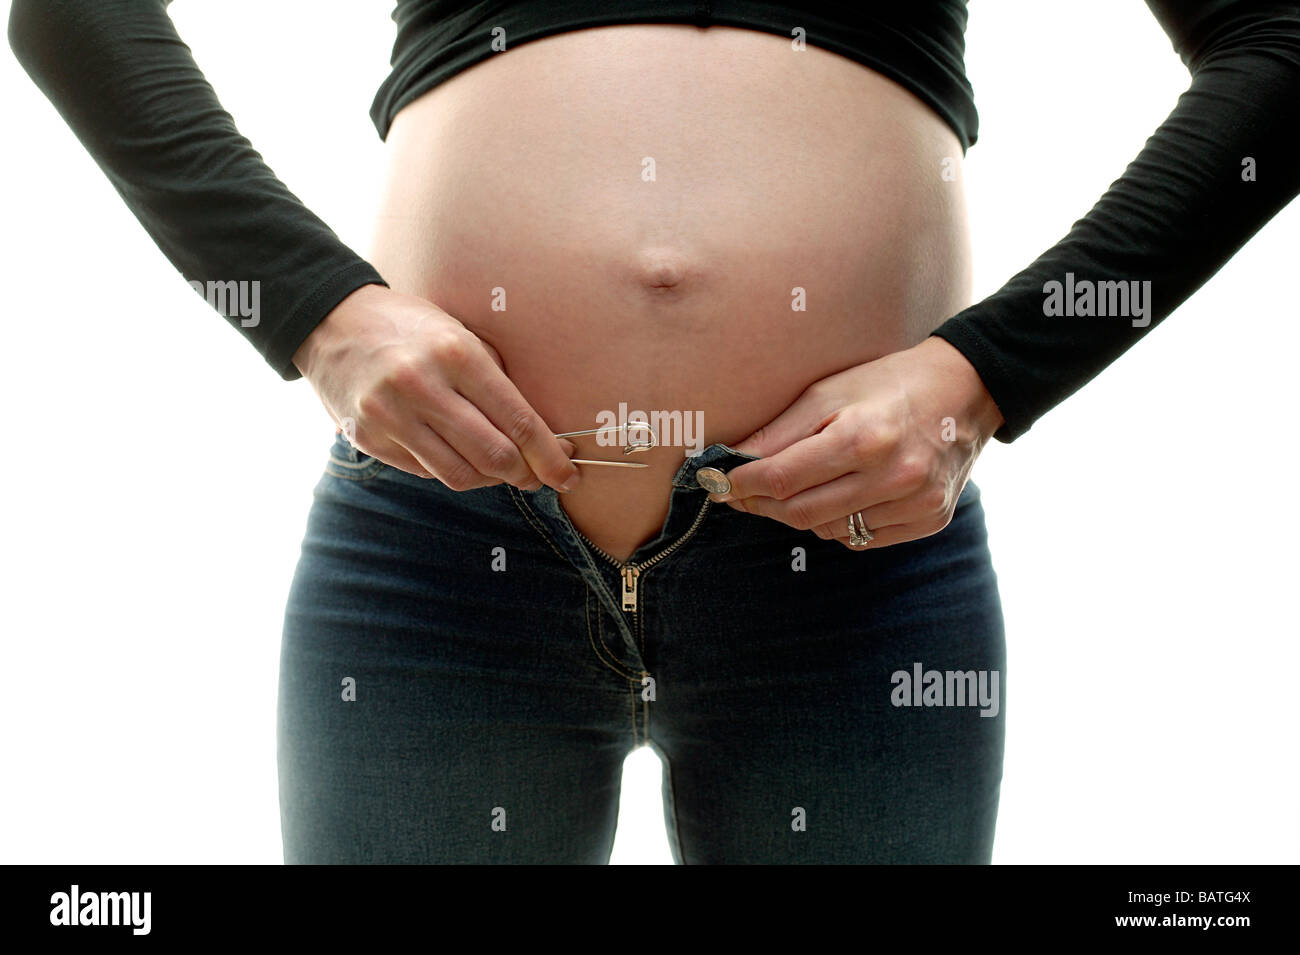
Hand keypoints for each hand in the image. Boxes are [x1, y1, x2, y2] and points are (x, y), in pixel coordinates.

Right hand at [293, 284, 579, 492]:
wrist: (332, 321)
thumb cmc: (410, 327)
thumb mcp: (459, 335)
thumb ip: (495, 382)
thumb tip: (542, 436)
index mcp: (456, 354)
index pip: (519, 421)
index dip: (550, 455)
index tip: (568, 473)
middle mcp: (422, 386)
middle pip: (494, 456)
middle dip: (525, 474)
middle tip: (537, 476)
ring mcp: (391, 416)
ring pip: (461, 475)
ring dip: (491, 481)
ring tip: (502, 471)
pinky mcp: (370, 438)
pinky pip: (427, 472)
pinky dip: (454, 471)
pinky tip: (462, 459)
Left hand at [712, 336, 1003, 547]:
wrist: (968, 390)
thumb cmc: (888, 384)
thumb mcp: (829, 392)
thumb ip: (779, 431)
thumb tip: (732, 461)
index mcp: (863, 437)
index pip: (783, 478)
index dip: (742, 485)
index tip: (719, 483)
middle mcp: (893, 476)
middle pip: (801, 512)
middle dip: (762, 505)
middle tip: (741, 494)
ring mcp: (915, 503)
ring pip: (829, 530)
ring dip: (799, 514)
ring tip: (793, 488)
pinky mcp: (929, 520)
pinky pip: (862, 538)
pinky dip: (839, 523)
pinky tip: (838, 497)